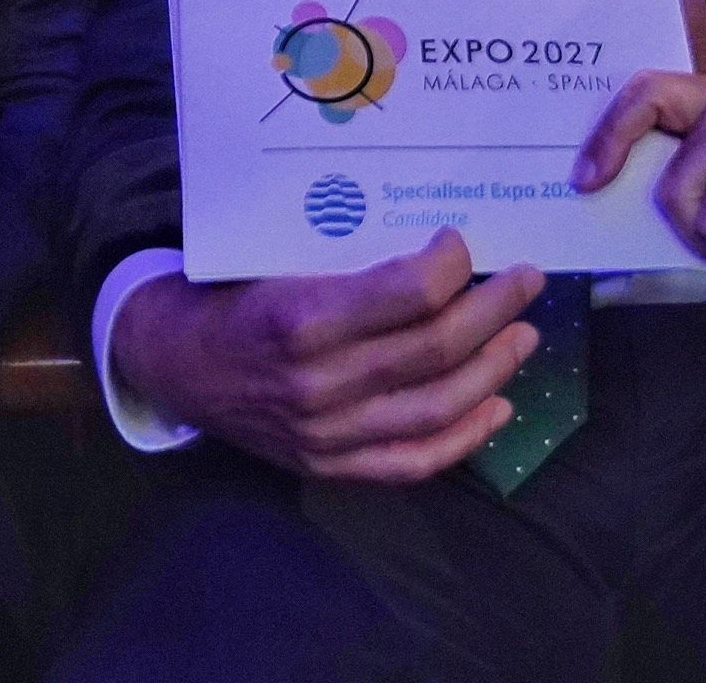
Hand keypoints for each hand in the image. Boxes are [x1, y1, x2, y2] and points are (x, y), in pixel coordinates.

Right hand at [109, 228, 541, 480]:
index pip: (410, 293)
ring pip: (436, 408)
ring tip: (524, 338)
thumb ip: (348, 257)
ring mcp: (327, 434)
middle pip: (435, 349)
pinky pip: (413, 463)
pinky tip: (498, 407)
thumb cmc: (235, 294)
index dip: (453, 264)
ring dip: (494, 370)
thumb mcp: (276, 257)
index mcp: (303, 317)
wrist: (178, 365)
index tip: (463, 241)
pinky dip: (465, 438)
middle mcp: (319, 382)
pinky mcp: (330, 467)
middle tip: (528, 280)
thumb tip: (435, 237)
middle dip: (496, 310)